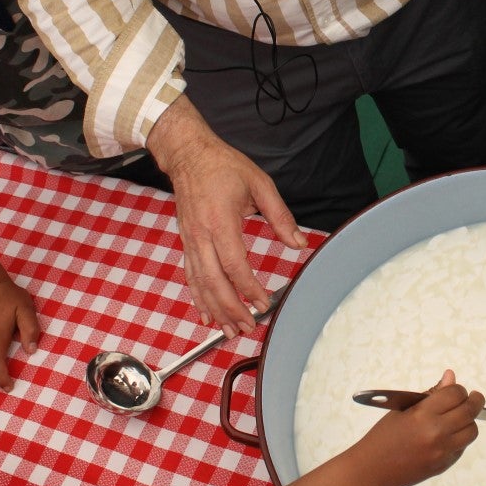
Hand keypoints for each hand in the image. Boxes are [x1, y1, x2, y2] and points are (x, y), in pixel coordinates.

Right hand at [147, 96, 305, 335]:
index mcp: (221, 221)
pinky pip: (190, 275)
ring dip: (215, 309)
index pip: (235, 265)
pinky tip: (206, 313)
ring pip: (200, 284)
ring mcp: (190, 240)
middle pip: (214, 282)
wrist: (189, 154)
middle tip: (248, 327)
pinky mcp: (185, 242)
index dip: (248, 288)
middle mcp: (201, 235)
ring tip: (230, 331)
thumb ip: (280, 216)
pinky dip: (198, 297)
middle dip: (231, 309)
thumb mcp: (260, 183)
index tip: (263, 303)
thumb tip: (299, 243)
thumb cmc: (224, 166)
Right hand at [351, 370, 483, 485]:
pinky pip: (462, 447)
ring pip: (472, 431)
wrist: (373, 470)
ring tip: (459, 417)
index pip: (455, 394)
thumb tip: (451, 377)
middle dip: (475, 401)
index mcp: (423, 415)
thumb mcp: (403, 409)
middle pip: (469, 411)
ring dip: (469, 421)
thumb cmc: (383, 436)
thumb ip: (431, 394)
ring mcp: (442, 452)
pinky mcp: (444, 465)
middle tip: (474, 397)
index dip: (458, 388)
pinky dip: (460, 438)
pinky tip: (448, 435)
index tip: (456, 389)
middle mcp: (436, 433)